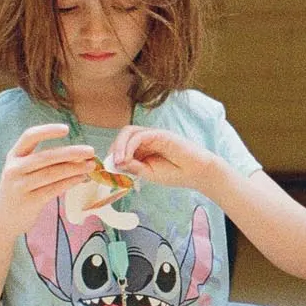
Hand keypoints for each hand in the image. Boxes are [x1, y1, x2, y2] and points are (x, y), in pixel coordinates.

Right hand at [0, 123, 98, 232]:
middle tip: (91, 151)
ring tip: (91, 165)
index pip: (29, 136)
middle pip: (46, 156)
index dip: (47, 131)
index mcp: (14, 156)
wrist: (2, 219)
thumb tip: (78, 155)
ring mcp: (20, 186)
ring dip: (75, 168)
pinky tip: (81, 178)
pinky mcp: (29, 202)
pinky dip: (70, 182)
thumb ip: (43, 161)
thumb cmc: (19, 190)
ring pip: (52, 173)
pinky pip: (53, 189)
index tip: (66, 129)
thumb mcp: (23, 171)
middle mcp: (14, 169)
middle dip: (71, 152)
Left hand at [108, 125, 222, 195]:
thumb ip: (133, 167)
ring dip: (119, 146)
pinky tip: (127, 158)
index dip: (113, 154)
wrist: (197, 172)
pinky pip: (139, 136)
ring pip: (129, 132)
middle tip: (111, 164)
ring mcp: (153, 135)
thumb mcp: (148, 174)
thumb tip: (116, 163)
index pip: (122, 145)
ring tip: (118, 161)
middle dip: (114, 148)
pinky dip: (129, 146)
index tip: (108, 169)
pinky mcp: (160, 134)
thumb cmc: (175, 173)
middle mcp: (146, 139)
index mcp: (142, 149)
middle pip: (123, 136)